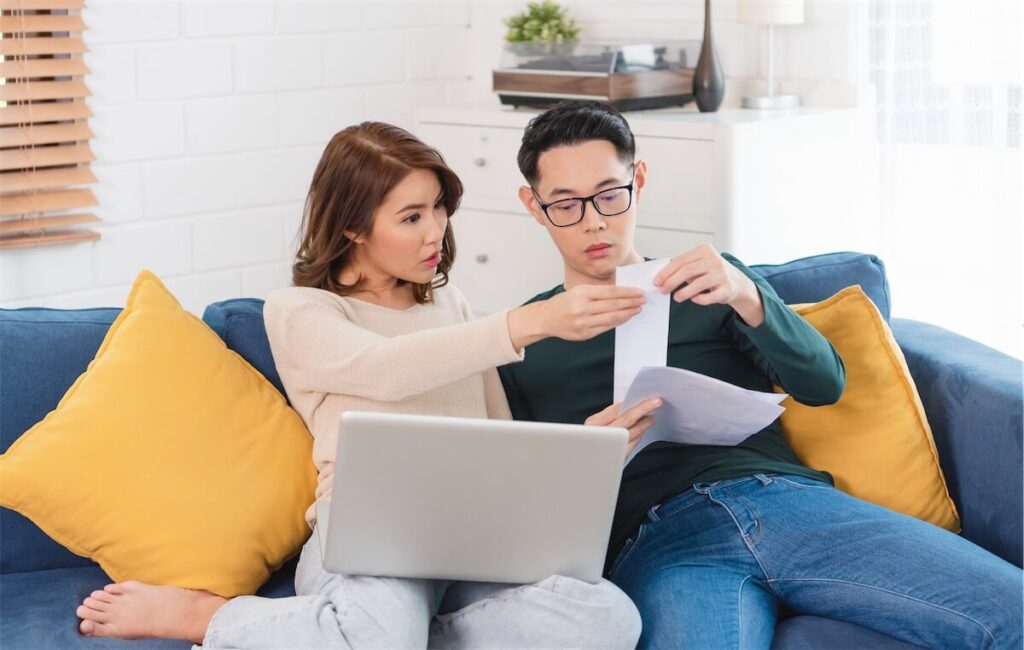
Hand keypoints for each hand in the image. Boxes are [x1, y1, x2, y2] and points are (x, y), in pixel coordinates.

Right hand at [508, 284, 644, 348]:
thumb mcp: (579, 291)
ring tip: (638, 309)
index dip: (627, 292)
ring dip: (627, 313)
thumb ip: (598, 292)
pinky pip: (606, 327)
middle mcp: (582, 308)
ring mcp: (583, 322)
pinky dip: (617, 322)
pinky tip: (625, 318)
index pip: (610, 292)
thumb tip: (622, 293)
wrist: (546, 318)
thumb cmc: (564, 303)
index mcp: (582, 293)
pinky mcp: (584, 334)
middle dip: (631, 302)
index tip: (638, 292)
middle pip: (613, 305)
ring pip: (611, 318)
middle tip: (643, 300)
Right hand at [586, 397, 662, 457]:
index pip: (617, 409)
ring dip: (644, 423)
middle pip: (626, 418)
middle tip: (657, 402)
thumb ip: (608, 418)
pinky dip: (639, 436)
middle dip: (643, 409)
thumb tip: (626, 406)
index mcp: (593, 423)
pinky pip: (632, 444)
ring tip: (651, 418)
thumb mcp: (593, 428)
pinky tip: (643, 431)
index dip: (632, 403)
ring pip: (632, 431)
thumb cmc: (588, 445)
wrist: (584, 470)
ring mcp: (609, 446)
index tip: (646, 398)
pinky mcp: (617, 456)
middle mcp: (600, 434)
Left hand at [653, 244, 764, 326]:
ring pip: (698, 283)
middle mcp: (714, 260)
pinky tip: (693, 299)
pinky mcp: (727, 288)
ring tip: (676, 297)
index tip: (657, 281)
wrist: (737, 282)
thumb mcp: (699, 264)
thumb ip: (683, 267)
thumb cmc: (712, 273)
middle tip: (662, 290)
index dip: (666, 272)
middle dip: (671, 281)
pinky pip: (710, 296)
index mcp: (704, 250)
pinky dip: (699, 299)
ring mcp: (722, 274)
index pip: (681, 260)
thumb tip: (662, 278)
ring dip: (684, 292)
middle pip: (687, 270)